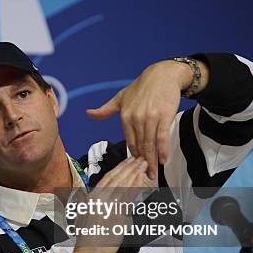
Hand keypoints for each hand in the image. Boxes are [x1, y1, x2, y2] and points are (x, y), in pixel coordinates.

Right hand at [66, 156, 148, 252]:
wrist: (90, 252)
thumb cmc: (88, 237)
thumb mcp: (84, 214)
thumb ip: (92, 201)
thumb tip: (99, 194)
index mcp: (91, 198)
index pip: (107, 178)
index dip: (119, 168)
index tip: (127, 161)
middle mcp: (99, 200)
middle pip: (117, 180)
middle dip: (130, 168)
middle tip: (140, 160)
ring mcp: (108, 208)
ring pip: (124, 187)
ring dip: (135, 175)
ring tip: (143, 167)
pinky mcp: (117, 216)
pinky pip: (128, 200)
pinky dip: (135, 189)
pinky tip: (141, 183)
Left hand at [86, 60, 201, 179]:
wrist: (162, 75)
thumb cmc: (142, 87)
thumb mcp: (120, 97)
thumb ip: (105, 109)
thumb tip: (88, 113)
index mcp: (124, 116)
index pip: (128, 141)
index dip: (132, 156)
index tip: (135, 168)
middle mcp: (136, 118)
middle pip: (139, 146)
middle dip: (142, 163)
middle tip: (145, 177)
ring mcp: (150, 117)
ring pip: (150, 144)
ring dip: (152, 161)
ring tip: (153, 174)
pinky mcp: (164, 116)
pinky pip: (162, 137)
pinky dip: (162, 150)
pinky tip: (163, 160)